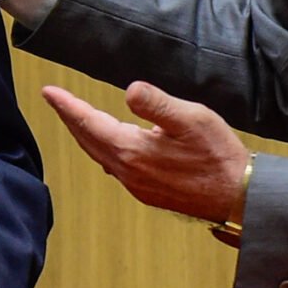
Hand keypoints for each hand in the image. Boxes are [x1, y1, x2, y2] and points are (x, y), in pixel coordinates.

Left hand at [42, 82, 250, 224]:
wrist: (238, 197)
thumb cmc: (218, 156)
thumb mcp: (191, 118)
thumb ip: (157, 104)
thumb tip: (129, 90)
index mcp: (131, 151)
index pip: (89, 123)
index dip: (67, 106)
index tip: (49, 92)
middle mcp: (127, 171)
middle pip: (88, 140)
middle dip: (71, 119)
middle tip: (56, 100)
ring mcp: (136, 185)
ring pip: (99, 156)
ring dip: (85, 135)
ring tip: (76, 119)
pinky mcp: (148, 192)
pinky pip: (114, 168)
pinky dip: (103, 151)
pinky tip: (108, 146)